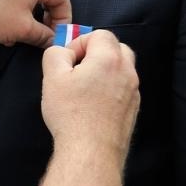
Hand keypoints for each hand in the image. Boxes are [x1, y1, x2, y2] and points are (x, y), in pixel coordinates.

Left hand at [0, 0, 71, 47]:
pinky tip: (5, 33)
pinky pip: (12, 1)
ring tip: (21, 37)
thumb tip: (52, 40)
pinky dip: (14, 16)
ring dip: (29, 21)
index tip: (60, 35)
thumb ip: (43, 36)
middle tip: (44, 37)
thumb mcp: (23, 29)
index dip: (64, 18)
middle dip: (46, 20)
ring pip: (28, 2)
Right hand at [40, 30, 137, 166]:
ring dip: (105, 71)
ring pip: (123, 69)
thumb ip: (55, 54)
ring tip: (85, 88)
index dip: (81, 42)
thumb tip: (63, 51)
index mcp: (109, 59)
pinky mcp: (134, 109)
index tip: (69, 60)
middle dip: (97, 53)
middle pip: (117, 48)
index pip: (100, 34)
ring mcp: (134, 92)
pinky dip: (111, 89)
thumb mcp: (52, 77)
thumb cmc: (71, 114)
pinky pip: (124, 89)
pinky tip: (94, 105)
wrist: (91, 151)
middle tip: (78, 70)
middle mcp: (127, 72)